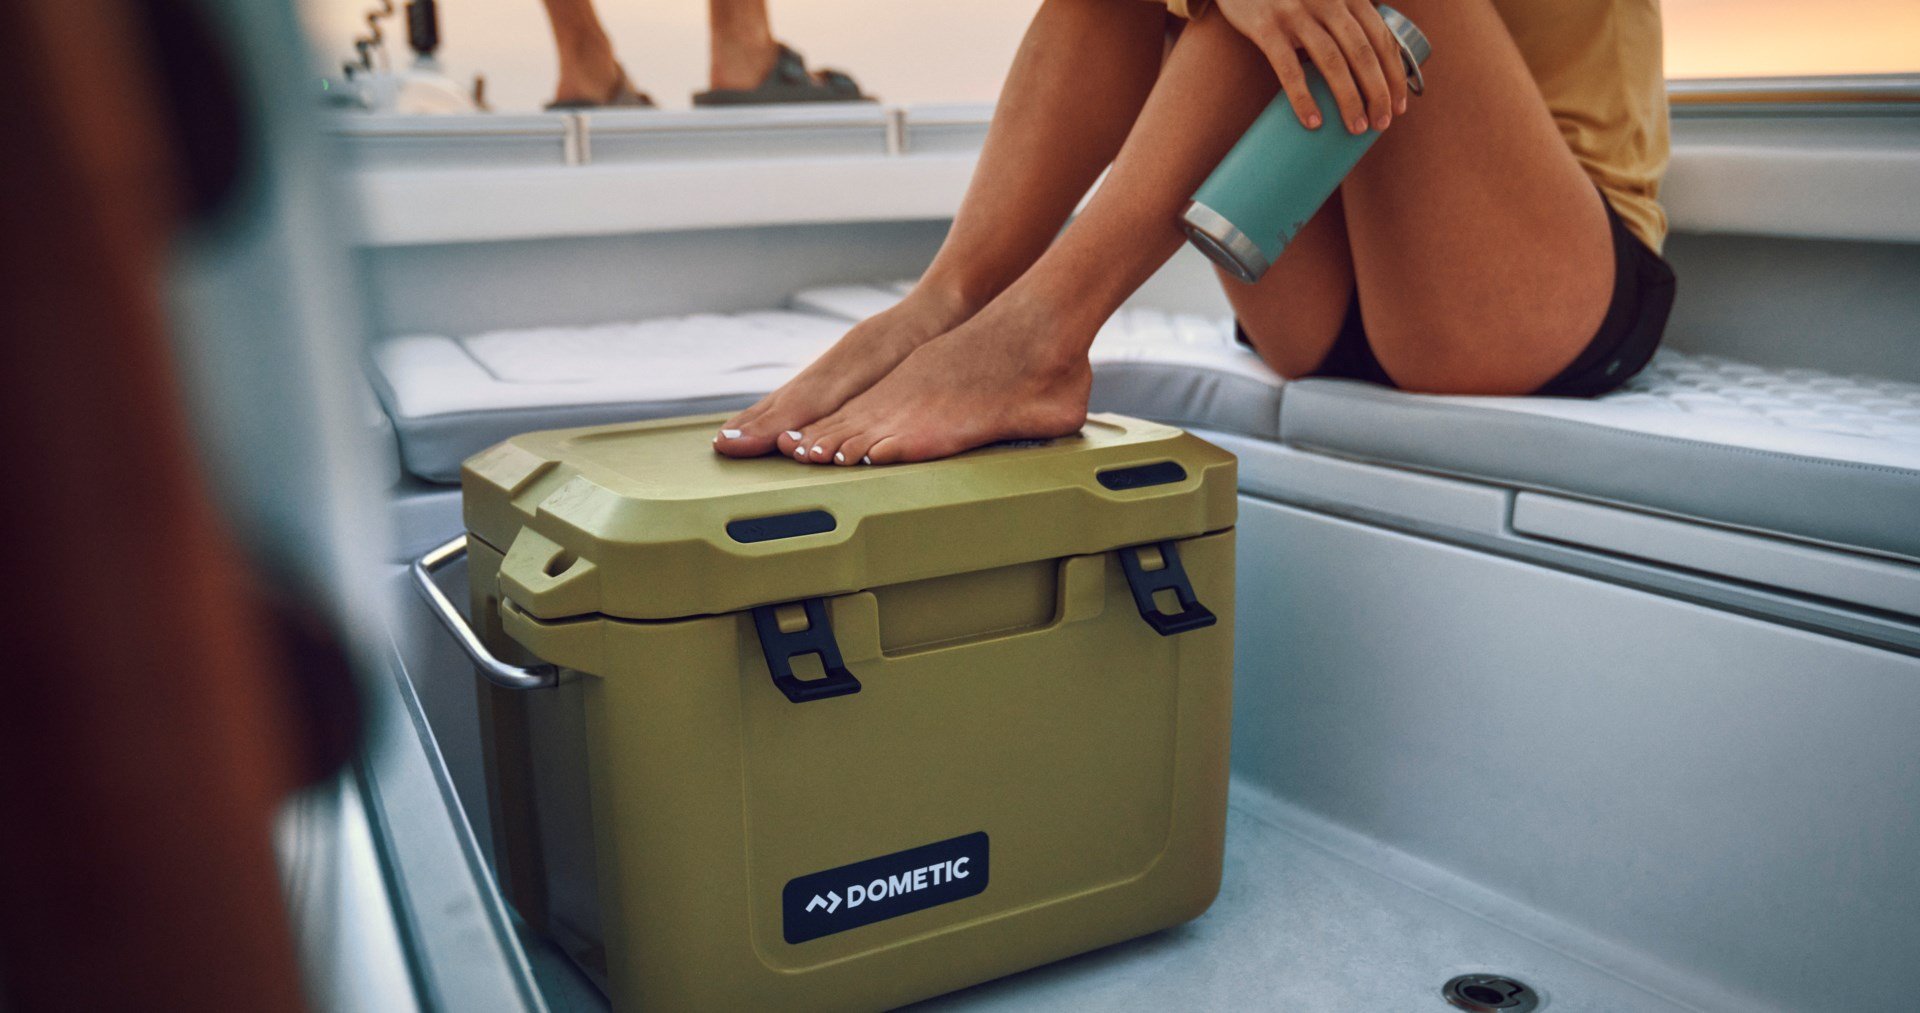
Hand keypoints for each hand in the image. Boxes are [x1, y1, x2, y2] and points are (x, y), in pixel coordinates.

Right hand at [1213, 0, 1408, 133]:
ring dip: (1349, 99)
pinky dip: (1303, 98)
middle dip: (1378, 92)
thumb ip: (1345, 17)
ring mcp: (1296, 13)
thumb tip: (1367, 67)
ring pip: (1332, 62)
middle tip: (1382, 124)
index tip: (1399, 105)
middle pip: (1362, 52)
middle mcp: (1327, 1)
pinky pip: (1288, 68)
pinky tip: (1313, 122)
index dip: (1394, 74)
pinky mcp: (1266, 27)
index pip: (1381, 38)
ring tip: (1356, 127)